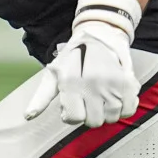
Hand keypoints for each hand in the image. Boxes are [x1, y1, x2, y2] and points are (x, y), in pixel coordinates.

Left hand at [24, 19, 139, 127]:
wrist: (99, 35)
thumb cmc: (73, 58)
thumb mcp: (53, 74)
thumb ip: (41, 98)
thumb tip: (28, 116)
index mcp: (70, 82)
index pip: (73, 119)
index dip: (71, 115)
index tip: (73, 105)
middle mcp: (91, 84)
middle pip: (93, 121)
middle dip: (89, 114)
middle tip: (88, 100)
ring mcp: (111, 84)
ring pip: (112, 118)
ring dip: (106, 112)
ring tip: (101, 97)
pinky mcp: (128, 82)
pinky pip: (129, 110)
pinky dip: (123, 107)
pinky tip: (115, 97)